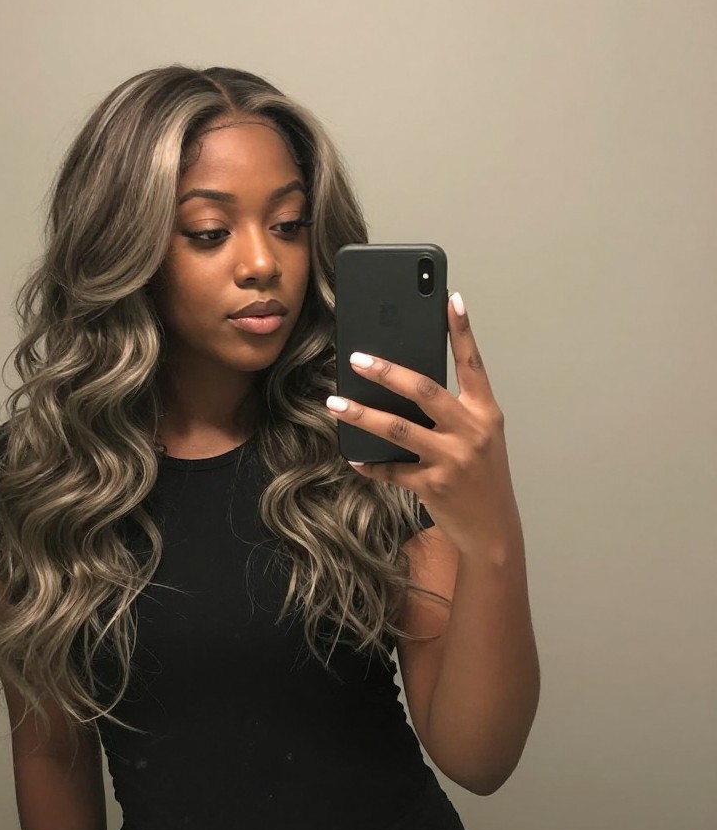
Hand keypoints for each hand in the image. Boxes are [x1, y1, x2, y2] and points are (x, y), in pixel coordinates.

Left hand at [326, 292, 521, 561]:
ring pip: (398, 429)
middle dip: (387, 372)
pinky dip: (369, 464)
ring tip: (335, 402)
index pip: (473, 364)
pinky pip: (391, 470)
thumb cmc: (481, 478)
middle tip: (357, 358)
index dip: (462, 331)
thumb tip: (405, 388)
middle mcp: (471, 432)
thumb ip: (453, 413)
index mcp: (486, 413)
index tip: (450, 299)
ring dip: (362, 414)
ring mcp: (452, 460)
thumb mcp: (479, 439)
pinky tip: (353, 457)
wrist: (493, 530)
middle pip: (424, 391)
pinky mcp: (433, 486)